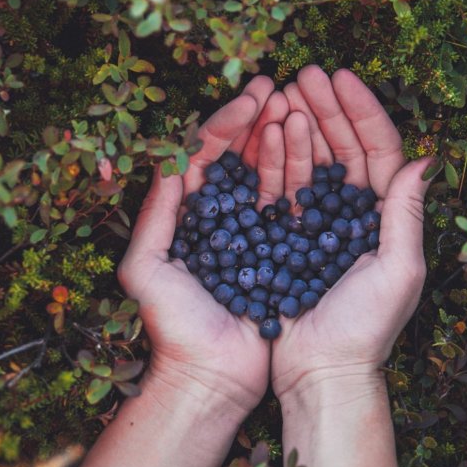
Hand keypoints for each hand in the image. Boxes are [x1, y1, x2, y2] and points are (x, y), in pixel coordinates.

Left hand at [117, 76, 285, 413]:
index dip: (228, 120)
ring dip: (283, 138)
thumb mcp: (146, 269)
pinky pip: (292, 207)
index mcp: (186, 214)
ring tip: (302, 106)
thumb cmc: (174, 328)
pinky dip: (303, 176)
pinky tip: (319, 151)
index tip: (254, 94)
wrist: (211, 379)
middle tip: (283, 87)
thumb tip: (167, 159)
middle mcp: (219, 217)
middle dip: (259, 119)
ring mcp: (252, 233)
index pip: (204, 152)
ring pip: (268, 173)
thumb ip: (155, 215)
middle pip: (239, 155)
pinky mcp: (280, 253)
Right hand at [269, 66, 433, 398]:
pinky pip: (282, 187)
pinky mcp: (286, 236)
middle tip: (303, 73)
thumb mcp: (398, 270)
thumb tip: (427, 158)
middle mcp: (354, 213)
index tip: (341, 77)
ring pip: (311, 161)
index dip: (363, 110)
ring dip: (298, 125)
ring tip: (280, 93)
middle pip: (343, 147)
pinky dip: (275, 158)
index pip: (379, 150)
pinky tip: (265, 132)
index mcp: (386, 216)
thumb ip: (407, 214)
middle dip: (325, 107)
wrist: (319, 371)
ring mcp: (318, 222)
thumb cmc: (365, 328)